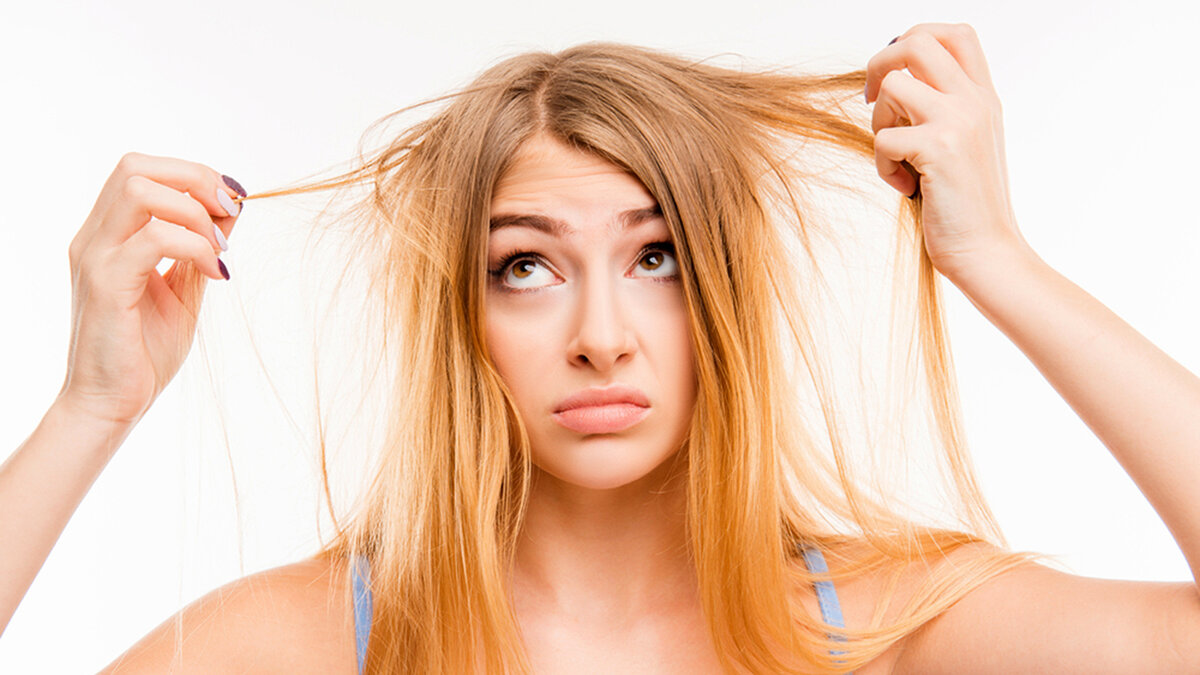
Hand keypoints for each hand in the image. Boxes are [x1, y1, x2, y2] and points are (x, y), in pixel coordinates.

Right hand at [58, 153, 242, 427]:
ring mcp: (95, 258)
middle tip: (230, 212)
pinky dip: (194, 247)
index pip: (140, 171)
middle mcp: (94, 238)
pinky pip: (153, 238)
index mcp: (108, 236)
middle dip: (194, 179)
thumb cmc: (143, 352)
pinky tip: (213, 274)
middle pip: (135, 167)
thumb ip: (201, 247)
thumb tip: (231, 209)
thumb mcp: (184, 289)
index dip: (192, 174)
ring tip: (220, 250)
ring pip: (139, 190)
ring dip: (194, 212)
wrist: (111, 404)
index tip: (233, 202)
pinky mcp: (106, 284)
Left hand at [865, 23, 1032, 283]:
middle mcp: (975, 101)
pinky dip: (884, 166)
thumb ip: (939, 110)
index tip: (895, 73)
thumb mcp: (962, 144)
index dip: (915, 38)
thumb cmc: (965, 205)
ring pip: (893, 86)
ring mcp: (959, 121)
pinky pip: (883, 139)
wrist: (987, 251)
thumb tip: (892, 79)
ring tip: (897, 155)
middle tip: (871, 99)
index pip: (955, 34)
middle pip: (917, 42)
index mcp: (984, 97)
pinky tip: (907, 187)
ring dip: (880, 121)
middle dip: (881, 65)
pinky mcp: (939, 149)